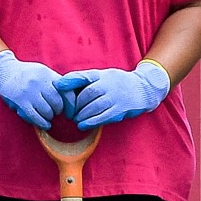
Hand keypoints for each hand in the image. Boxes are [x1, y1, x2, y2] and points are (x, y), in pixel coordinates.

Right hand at [0, 50, 66, 128]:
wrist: (3, 70)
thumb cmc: (26, 73)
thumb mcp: (42, 72)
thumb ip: (55, 83)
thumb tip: (71, 99)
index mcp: (48, 74)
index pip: (67, 92)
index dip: (71, 105)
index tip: (70, 112)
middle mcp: (40, 81)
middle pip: (57, 103)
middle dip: (58, 111)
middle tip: (56, 113)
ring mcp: (30, 91)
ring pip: (47, 111)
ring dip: (49, 117)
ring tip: (48, 117)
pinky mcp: (20, 100)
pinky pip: (35, 116)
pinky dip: (42, 123)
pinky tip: (45, 125)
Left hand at [55, 62, 169, 128]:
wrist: (143, 89)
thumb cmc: (116, 83)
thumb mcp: (101, 77)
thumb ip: (82, 80)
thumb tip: (58, 84)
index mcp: (101, 75)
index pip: (83, 76)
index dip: (70, 81)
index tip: (58, 87)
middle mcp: (108, 83)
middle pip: (86, 94)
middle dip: (75, 106)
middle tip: (67, 114)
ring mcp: (115, 96)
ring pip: (94, 106)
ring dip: (81, 115)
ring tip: (75, 120)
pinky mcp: (121, 108)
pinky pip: (103, 116)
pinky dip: (91, 122)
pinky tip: (82, 125)